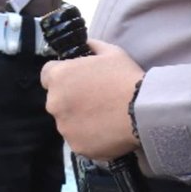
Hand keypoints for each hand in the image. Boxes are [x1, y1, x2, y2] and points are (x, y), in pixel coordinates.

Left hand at [40, 39, 142, 160]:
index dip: (62, 76)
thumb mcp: (110, 52)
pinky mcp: (76, 146)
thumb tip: (85, 44)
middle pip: (57, 100)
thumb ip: (92, 46)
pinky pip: (78, 139)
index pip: (47, 75)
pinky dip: (89, 136)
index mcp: (59, 77)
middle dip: (70, 99)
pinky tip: (106, 131)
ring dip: (79, 119)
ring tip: (103, 117)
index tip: (77, 80)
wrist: (143, 111)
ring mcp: (64, 127)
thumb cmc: (125, 77)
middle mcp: (54, 103)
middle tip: (95, 99)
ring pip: (67, 121)